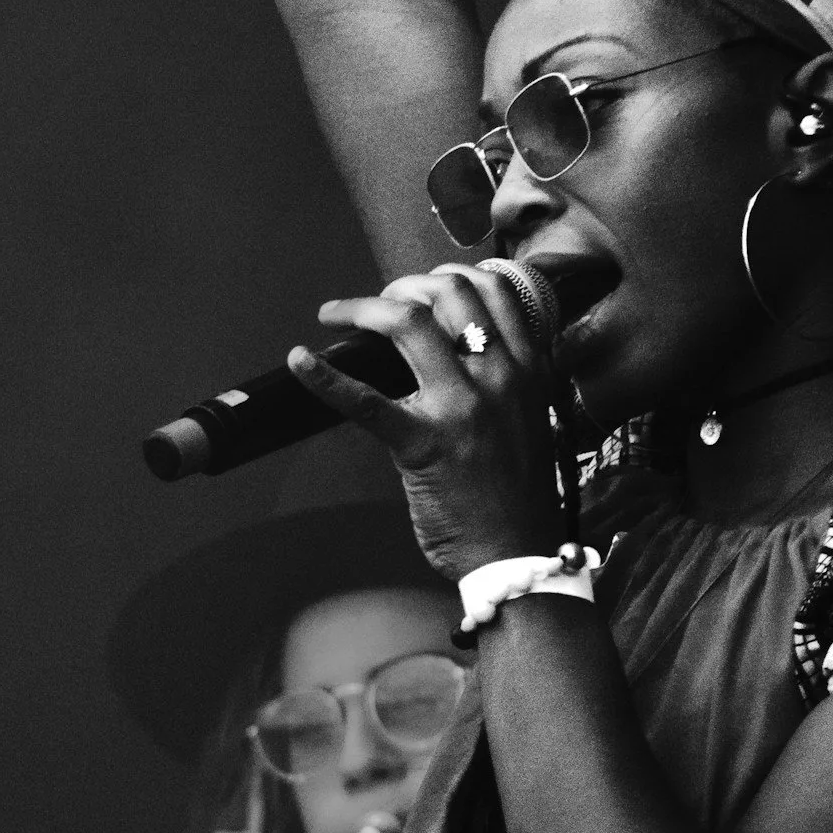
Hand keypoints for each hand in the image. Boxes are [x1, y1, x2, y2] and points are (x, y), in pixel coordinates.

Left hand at [290, 264, 563, 579]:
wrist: (516, 556)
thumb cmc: (519, 496)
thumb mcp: (532, 420)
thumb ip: (507, 381)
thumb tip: (460, 350)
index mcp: (529, 370)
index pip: (495, 289)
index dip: (452, 276)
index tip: (425, 288)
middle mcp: (500, 378)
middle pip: (448, 294)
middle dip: (403, 287)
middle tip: (380, 304)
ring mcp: (461, 408)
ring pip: (408, 324)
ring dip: (363, 308)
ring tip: (339, 315)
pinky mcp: (422, 444)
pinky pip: (365, 401)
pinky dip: (324, 377)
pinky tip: (299, 361)